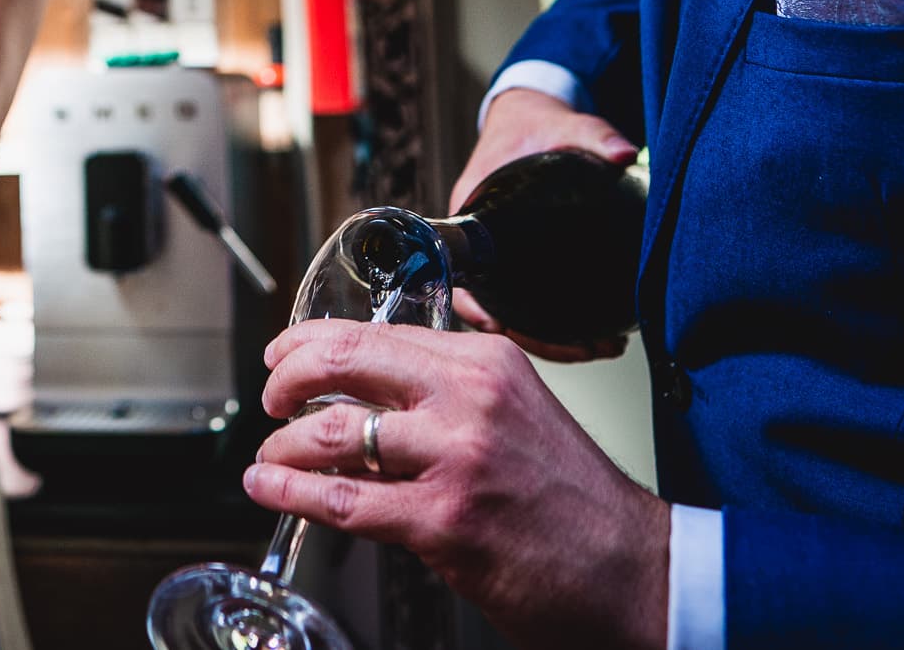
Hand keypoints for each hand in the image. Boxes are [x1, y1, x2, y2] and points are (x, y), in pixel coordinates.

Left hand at [248, 320, 667, 649]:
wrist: (634, 571)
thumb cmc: (578, 504)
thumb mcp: (519, 413)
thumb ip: (453, 393)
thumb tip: (375, 393)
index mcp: (487, 362)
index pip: (377, 332)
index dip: (313, 342)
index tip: (287, 355)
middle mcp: (470, 397)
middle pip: (345, 362)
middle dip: (288, 378)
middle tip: (271, 397)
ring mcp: (455, 458)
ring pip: (334, 433)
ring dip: (284, 446)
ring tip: (270, 458)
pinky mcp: (443, 521)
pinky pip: (341, 500)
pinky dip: (290, 493)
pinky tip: (271, 490)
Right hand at [449, 88, 637, 359]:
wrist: (531, 117)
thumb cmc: (532, 124)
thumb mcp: (561, 124)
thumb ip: (593, 134)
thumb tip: (624, 154)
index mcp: (471, 210)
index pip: (461, 272)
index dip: (477, 307)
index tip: (502, 325)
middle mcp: (482, 241)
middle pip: (492, 308)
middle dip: (536, 337)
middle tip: (585, 347)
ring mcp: (501, 255)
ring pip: (513, 313)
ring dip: (550, 340)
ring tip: (600, 347)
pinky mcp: (522, 262)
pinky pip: (528, 303)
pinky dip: (555, 325)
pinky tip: (596, 336)